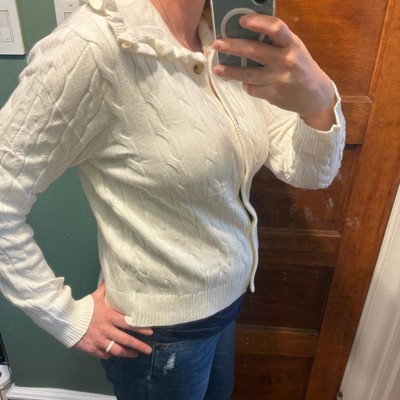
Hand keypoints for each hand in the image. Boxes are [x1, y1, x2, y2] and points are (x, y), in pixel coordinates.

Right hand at [74, 282, 152, 358]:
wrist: (66, 320)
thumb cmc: (83, 307)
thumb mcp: (96, 296)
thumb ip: (105, 289)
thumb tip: (110, 276)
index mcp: (109, 317)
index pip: (129, 324)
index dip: (140, 328)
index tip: (150, 332)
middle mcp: (106, 330)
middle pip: (126, 339)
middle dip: (139, 345)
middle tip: (148, 349)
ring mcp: (100, 341)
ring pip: (117, 350)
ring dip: (128, 353)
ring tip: (136, 354)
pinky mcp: (93, 349)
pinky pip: (105, 354)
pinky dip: (112, 355)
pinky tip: (118, 354)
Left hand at [213, 14, 335, 130]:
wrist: (315, 96)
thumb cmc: (301, 67)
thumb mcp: (294, 49)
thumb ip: (276, 42)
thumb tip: (247, 34)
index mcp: (292, 44)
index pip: (275, 28)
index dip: (258, 22)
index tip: (242, 20)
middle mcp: (286, 61)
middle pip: (253, 51)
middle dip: (232, 47)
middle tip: (217, 44)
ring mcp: (279, 80)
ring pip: (248, 74)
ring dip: (230, 71)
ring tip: (218, 69)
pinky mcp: (273, 95)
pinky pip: (252, 89)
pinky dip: (246, 85)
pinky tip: (244, 82)